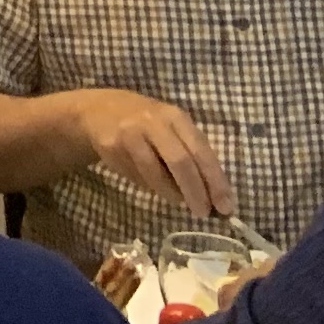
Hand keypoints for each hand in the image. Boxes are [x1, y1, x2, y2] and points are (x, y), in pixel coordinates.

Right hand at [74, 92, 231, 217]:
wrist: (97, 110)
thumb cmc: (146, 123)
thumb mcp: (170, 128)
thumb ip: (190, 152)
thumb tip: (213, 193)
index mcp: (175, 116)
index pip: (201, 150)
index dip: (215, 180)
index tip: (225, 206)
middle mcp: (153, 121)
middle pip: (180, 161)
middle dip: (195, 191)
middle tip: (203, 213)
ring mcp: (130, 133)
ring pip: (155, 174)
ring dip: (171, 194)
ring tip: (179, 201)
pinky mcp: (111, 147)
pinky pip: (136, 176)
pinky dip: (149, 187)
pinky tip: (153, 185)